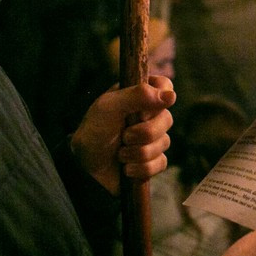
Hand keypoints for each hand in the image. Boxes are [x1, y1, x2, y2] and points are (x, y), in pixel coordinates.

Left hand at [70, 75, 174, 194]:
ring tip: (119, 154)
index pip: (165, 86)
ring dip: (138, 152)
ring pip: (164, 143)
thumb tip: (171, 95)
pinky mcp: (152, 160)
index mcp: (139, 96)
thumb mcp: (109, 107)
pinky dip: (141, 168)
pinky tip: (126, 168)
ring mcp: (152, 139)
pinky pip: (161, 163)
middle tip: (123, 136)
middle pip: (167, 119)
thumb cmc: (93, 132)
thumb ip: (138, 95)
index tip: (143, 110)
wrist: (84, 169)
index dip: (160, 98)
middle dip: (143, 133)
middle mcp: (148, 115)